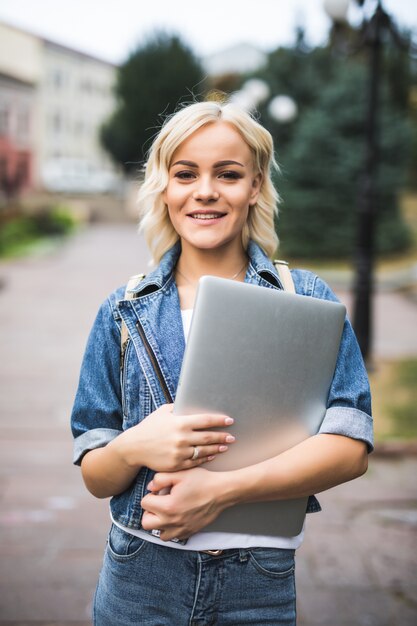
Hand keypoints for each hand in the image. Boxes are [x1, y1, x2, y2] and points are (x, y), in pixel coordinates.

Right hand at [115, 404, 234, 471]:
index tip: (229, 420)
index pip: (205, 420)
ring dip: (217, 449)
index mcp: (180, 423)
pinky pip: (195, 462)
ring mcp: (179, 453)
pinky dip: (205, 459)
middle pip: (208, 437)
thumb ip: (178, 407)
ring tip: (225, 446)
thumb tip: (191, 400)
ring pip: (204, 451)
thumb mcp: (162, 412)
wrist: (134, 447)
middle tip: (232, 437)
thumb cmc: (150, 427)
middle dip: (222, 436)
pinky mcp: (176, 464)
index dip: (219, 420)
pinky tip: (211, 456)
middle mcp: (181, 438)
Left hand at [141, 468, 227, 539]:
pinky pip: (173, 537)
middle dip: (150, 511)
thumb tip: (150, 487)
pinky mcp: (189, 533)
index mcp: (167, 506)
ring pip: (159, 533)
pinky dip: (171, 529)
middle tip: (159, 502)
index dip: (151, 494)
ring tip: (167, 512)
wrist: (221, 492)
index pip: (144, 503)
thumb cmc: (202, 481)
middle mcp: (172, 522)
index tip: (160, 491)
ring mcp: (181, 529)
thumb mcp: (179, 473)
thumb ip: (160, 478)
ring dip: (159, 523)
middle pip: (146, 523)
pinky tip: (177, 517)